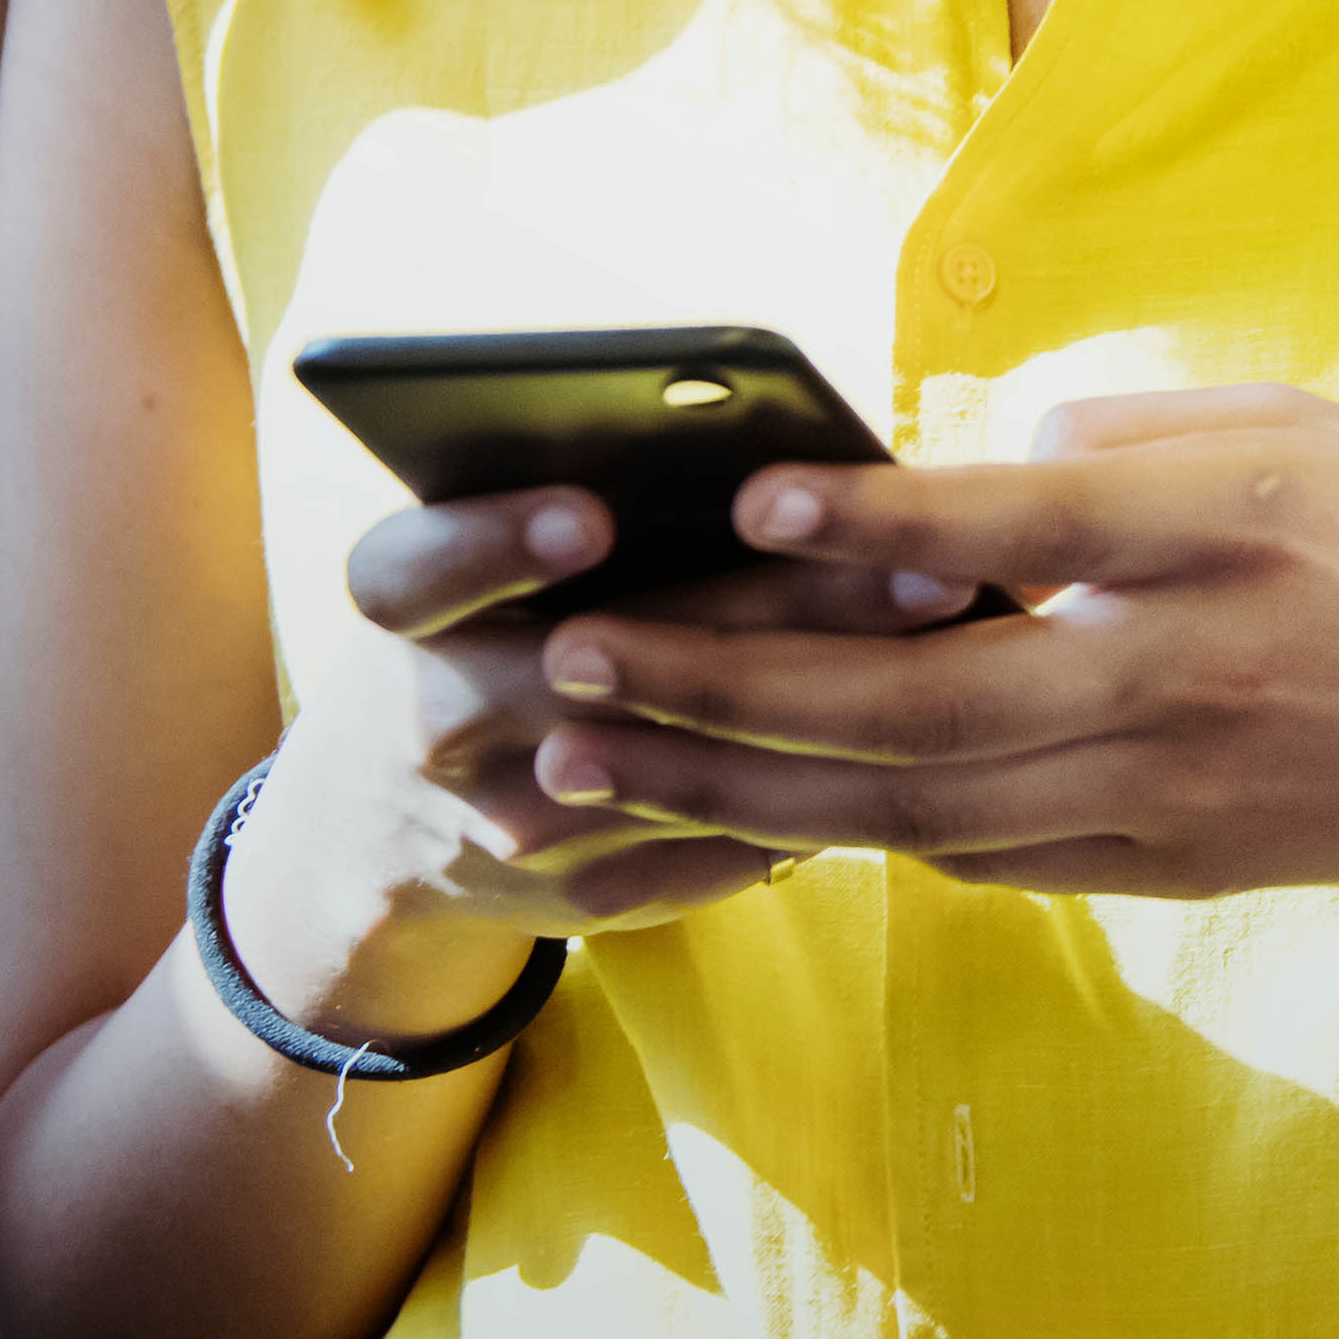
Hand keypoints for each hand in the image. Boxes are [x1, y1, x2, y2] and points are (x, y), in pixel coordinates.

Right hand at [221, 487, 956, 1045]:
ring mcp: (509, 826)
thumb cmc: (486, 633)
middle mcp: (434, 724)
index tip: (594, 514)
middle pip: (595, 668)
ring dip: (822, 706)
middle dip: (763, 612)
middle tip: (915, 561)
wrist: (388, 831)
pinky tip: (934, 730)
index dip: (495, 544)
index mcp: (402, 619)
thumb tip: (793, 443)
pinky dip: (820, 786)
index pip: (414, 575)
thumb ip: (596, 507)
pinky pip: (716, 844)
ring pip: (679, 767)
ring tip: (950, 639)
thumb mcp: (488, 569)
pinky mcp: (585, 895)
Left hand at [516, 385, 1338, 900]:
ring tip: (601, 756)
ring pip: (916, 806)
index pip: (1021, 525)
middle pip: (916, 702)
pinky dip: (863, 832)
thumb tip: (974, 462)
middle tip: (573, 663)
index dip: (876, 518)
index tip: (750, 496)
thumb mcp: (1318, 432)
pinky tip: (763, 803)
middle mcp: (1193, 677)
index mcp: (1233, 537)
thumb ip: (1134, 437)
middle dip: (722, 688)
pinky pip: (987, 857)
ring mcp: (1181, 793)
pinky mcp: (1181, 866)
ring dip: (744, 785)